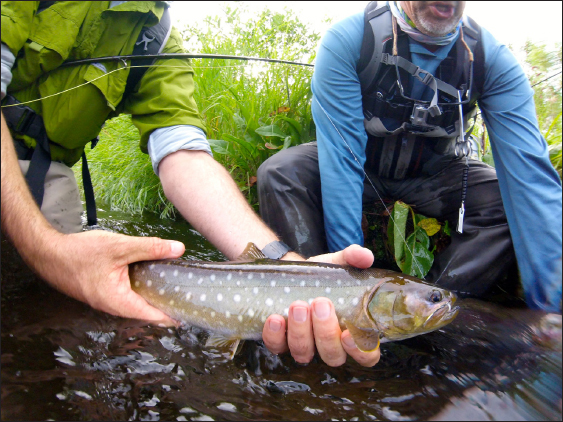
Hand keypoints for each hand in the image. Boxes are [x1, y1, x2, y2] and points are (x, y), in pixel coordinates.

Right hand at [30, 230, 184, 324]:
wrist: (46, 252)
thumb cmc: (79, 252)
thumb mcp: (120, 247)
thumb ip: (151, 248)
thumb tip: (179, 249)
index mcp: (118, 302)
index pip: (152, 315)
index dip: (172, 314)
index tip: (190, 312)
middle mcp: (112, 306)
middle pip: (145, 310)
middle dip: (165, 305)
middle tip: (186, 296)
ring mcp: (105, 301)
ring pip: (134, 302)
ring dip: (151, 296)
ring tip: (172, 286)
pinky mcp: (100, 292)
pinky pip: (125, 294)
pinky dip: (139, 288)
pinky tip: (147, 276)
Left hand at [262, 244, 380, 366]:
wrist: (291, 273)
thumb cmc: (322, 276)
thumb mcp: (337, 263)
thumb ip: (353, 258)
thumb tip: (365, 256)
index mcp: (352, 331)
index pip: (367, 356)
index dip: (360, 350)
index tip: (348, 333)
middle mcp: (329, 346)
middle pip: (333, 356)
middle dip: (326, 333)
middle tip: (320, 303)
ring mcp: (304, 347)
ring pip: (304, 353)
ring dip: (300, 332)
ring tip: (298, 305)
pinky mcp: (280, 342)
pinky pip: (277, 347)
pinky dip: (275, 335)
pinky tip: (275, 317)